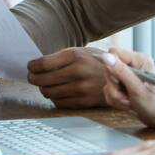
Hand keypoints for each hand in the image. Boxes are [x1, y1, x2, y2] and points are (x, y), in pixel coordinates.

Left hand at [27, 46, 152, 107]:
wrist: (124, 77)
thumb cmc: (100, 62)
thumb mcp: (84, 51)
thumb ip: (63, 57)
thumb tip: (37, 64)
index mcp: (76, 56)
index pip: (42, 64)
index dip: (32, 67)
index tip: (30, 67)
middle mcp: (77, 72)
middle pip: (42, 80)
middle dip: (34, 79)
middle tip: (33, 77)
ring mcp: (81, 88)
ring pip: (49, 92)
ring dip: (43, 89)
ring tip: (44, 85)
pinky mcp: (84, 102)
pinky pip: (59, 103)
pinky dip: (54, 98)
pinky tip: (57, 93)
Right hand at [100, 47, 154, 127]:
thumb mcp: (137, 89)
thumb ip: (121, 72)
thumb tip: (106, 57)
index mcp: (139, 60)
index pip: (114, 53)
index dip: (112, 67)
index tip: (119, 81)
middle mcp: (133, 66)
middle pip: (109, 70)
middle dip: (115, 87)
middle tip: (127, 96)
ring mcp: (128, 77)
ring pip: (108, 83)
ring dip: (116, 96)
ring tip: (130, 102)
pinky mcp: (124, 87)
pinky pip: (110, 92)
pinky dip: (117, 100)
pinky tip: (128, 104)